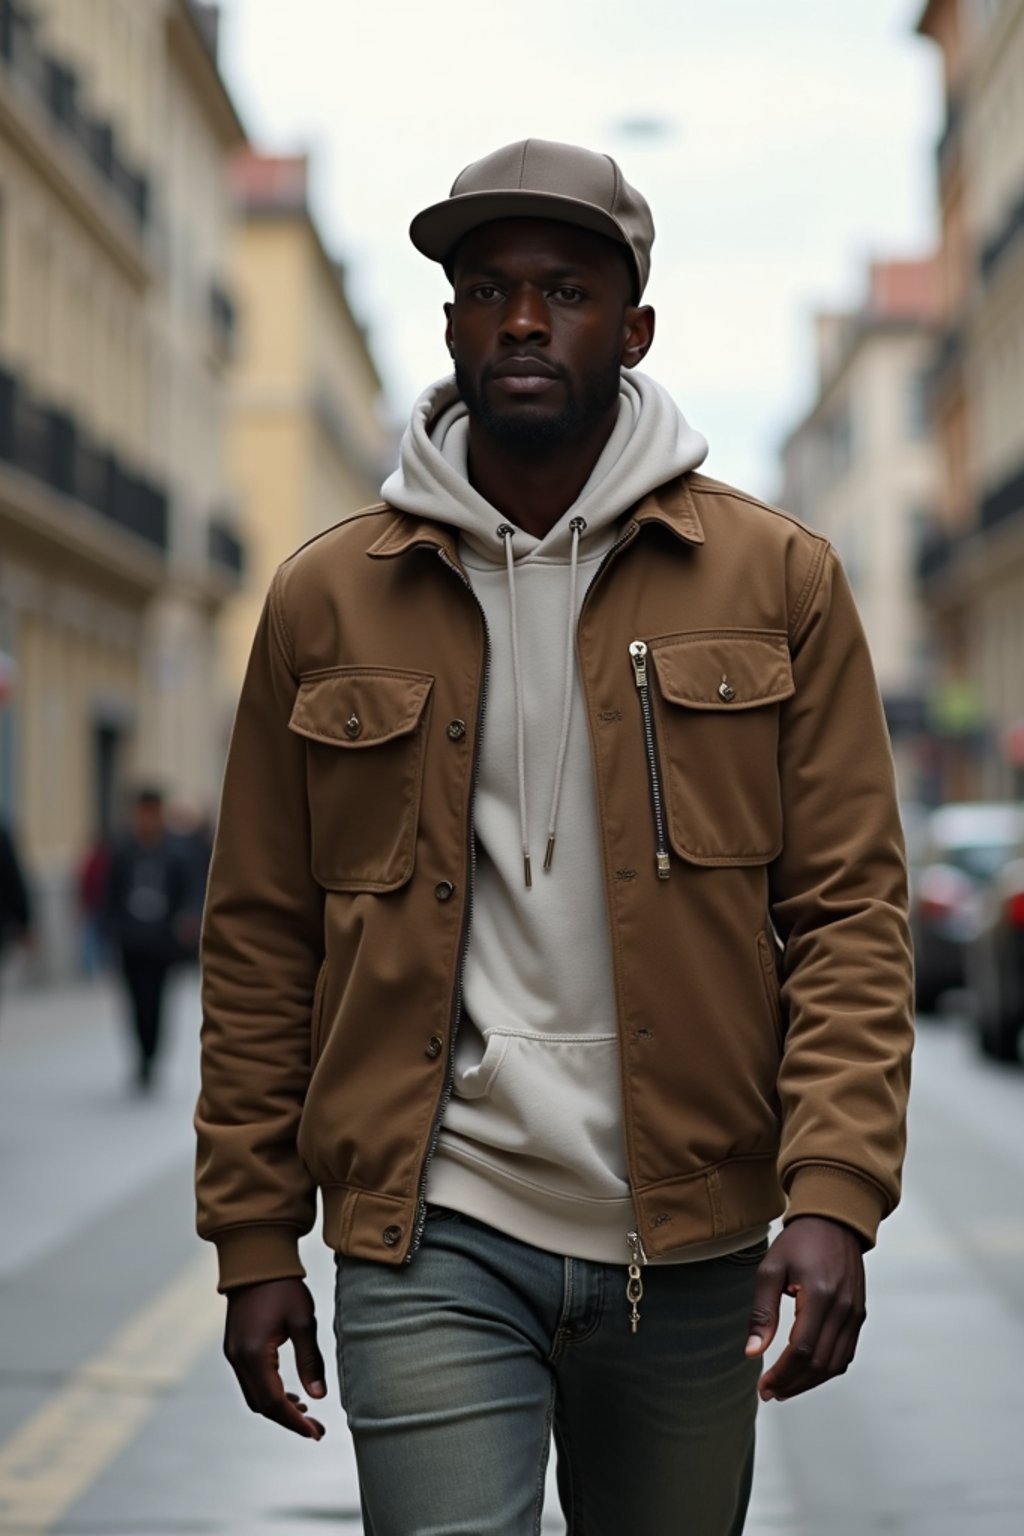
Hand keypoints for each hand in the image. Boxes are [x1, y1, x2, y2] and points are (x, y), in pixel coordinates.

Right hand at [224, 1277, 327, 1438]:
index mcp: (254, 1355)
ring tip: (306, 1413)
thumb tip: (319, 1398)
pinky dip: (269, 1392)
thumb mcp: (303, 1321)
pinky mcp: (234, 1348)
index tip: (316, 1434)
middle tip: (316, 1429)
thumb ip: (310, 1361)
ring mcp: (233, 1354)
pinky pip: (250, 1381)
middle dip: (288, 1420)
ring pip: (254, 1396)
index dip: (295, 1422)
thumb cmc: (283, 1286)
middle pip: (261, 1405)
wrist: (256, 1260)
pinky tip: (289, 1392)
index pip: (274, 1402)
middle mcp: (238, 1359)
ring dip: (278, 1408)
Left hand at [744, 1215, 865, 1401]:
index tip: (763, 1386)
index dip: (782, 1375)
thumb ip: (762, 1313)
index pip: (802, 1350)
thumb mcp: (771, 1270)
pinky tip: (806, 1372)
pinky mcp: (859, 1315)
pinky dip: (826, 1370)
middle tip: (770, 1392)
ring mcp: (855, 1314)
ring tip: (784, 1387)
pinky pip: (846, 1353)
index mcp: (820, 1296)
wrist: (834, 1221)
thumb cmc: (799, 1242)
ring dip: (809, 1382)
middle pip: (820, 1364)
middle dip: (793, 1384)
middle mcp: (843, 1309)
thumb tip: (751, 1353)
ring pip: (835, 1364)